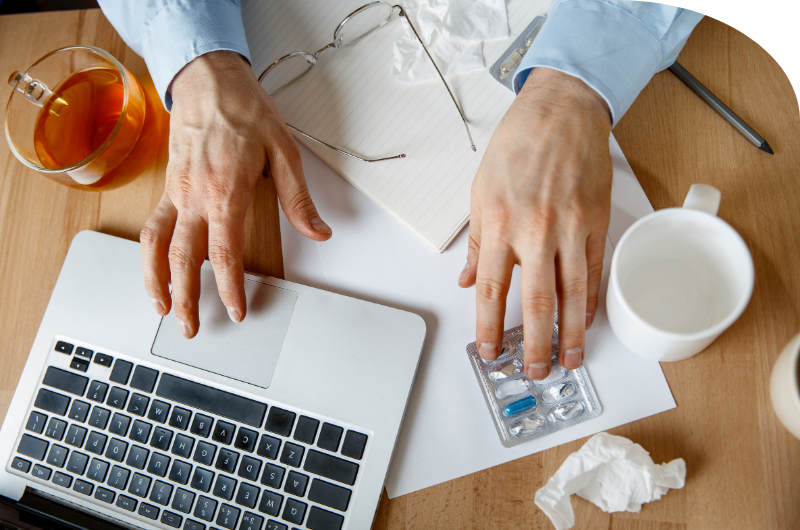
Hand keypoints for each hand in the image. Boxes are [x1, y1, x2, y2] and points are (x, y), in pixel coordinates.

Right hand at [140, 51, 331, 337]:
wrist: (208, 79)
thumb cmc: (245, 110)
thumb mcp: (284, 150)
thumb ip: (299, 198)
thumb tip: (319, 231)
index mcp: (226, 190)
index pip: (225, 252)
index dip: (229, 287)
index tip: (236, 310)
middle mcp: (195, 196)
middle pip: (183, 258)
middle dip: (187, 298)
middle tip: (192, 328)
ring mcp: (176, 192)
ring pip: (156, 245)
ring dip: (156, 282)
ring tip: (162, 309)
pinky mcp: (168, 187)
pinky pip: (152, 226)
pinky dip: (148, 255)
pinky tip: (154, 272)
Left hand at [458, 68, 611, 378]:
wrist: (561, 111)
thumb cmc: (518, 146)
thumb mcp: (480, 191)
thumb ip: (477, 242)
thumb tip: (470, 281)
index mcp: (498, 223)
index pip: (492, 290)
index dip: (490, 328)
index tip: (491, 351)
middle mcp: (534, 230)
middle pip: (537, 302)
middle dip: (535, 344)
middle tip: (535, 371)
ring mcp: (570, 228)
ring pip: (572, 295)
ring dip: (570, 334)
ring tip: (568, 360)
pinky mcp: (596, 222)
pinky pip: (594, 272)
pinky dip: (591, 302)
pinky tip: (587, 322)